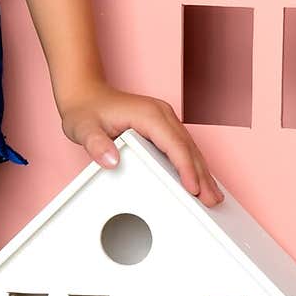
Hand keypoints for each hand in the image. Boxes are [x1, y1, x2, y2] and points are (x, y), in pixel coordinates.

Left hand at [57, 80, 224, 206]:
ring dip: (201, 171)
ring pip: (189, 147)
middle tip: (212, 201)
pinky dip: (192, 163)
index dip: (186, 168)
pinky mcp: (162, 125)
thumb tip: (111, 160)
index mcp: (148, 114)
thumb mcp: (83, 128)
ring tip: (212, 196)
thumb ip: (95, 144)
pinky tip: (199, 179)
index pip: (174, 144)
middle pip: (187, 147)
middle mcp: (160, 114)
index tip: (194, 189)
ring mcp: (163, 118)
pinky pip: (182, 146)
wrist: (84, 93)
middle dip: (201, 175)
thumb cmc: (85, 110)